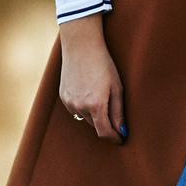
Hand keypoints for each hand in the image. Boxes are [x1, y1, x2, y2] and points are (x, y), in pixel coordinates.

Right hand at [57, 15, 125, 141]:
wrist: (81, 46)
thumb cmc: (103, 64)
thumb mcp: (116, 87)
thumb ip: (118, 112)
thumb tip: (122, 131)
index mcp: (96, 105)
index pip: (104, 132)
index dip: (114, 138)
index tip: (121, 139)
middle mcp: (80, 107)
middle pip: (95, 125)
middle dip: (106, 123)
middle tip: (114, 110)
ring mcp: (70, 103)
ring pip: (85, 117)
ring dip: (94, 114)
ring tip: (100, 94)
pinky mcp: (63, 97)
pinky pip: (76, 109)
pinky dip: (84, 106)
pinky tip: (88, 90)